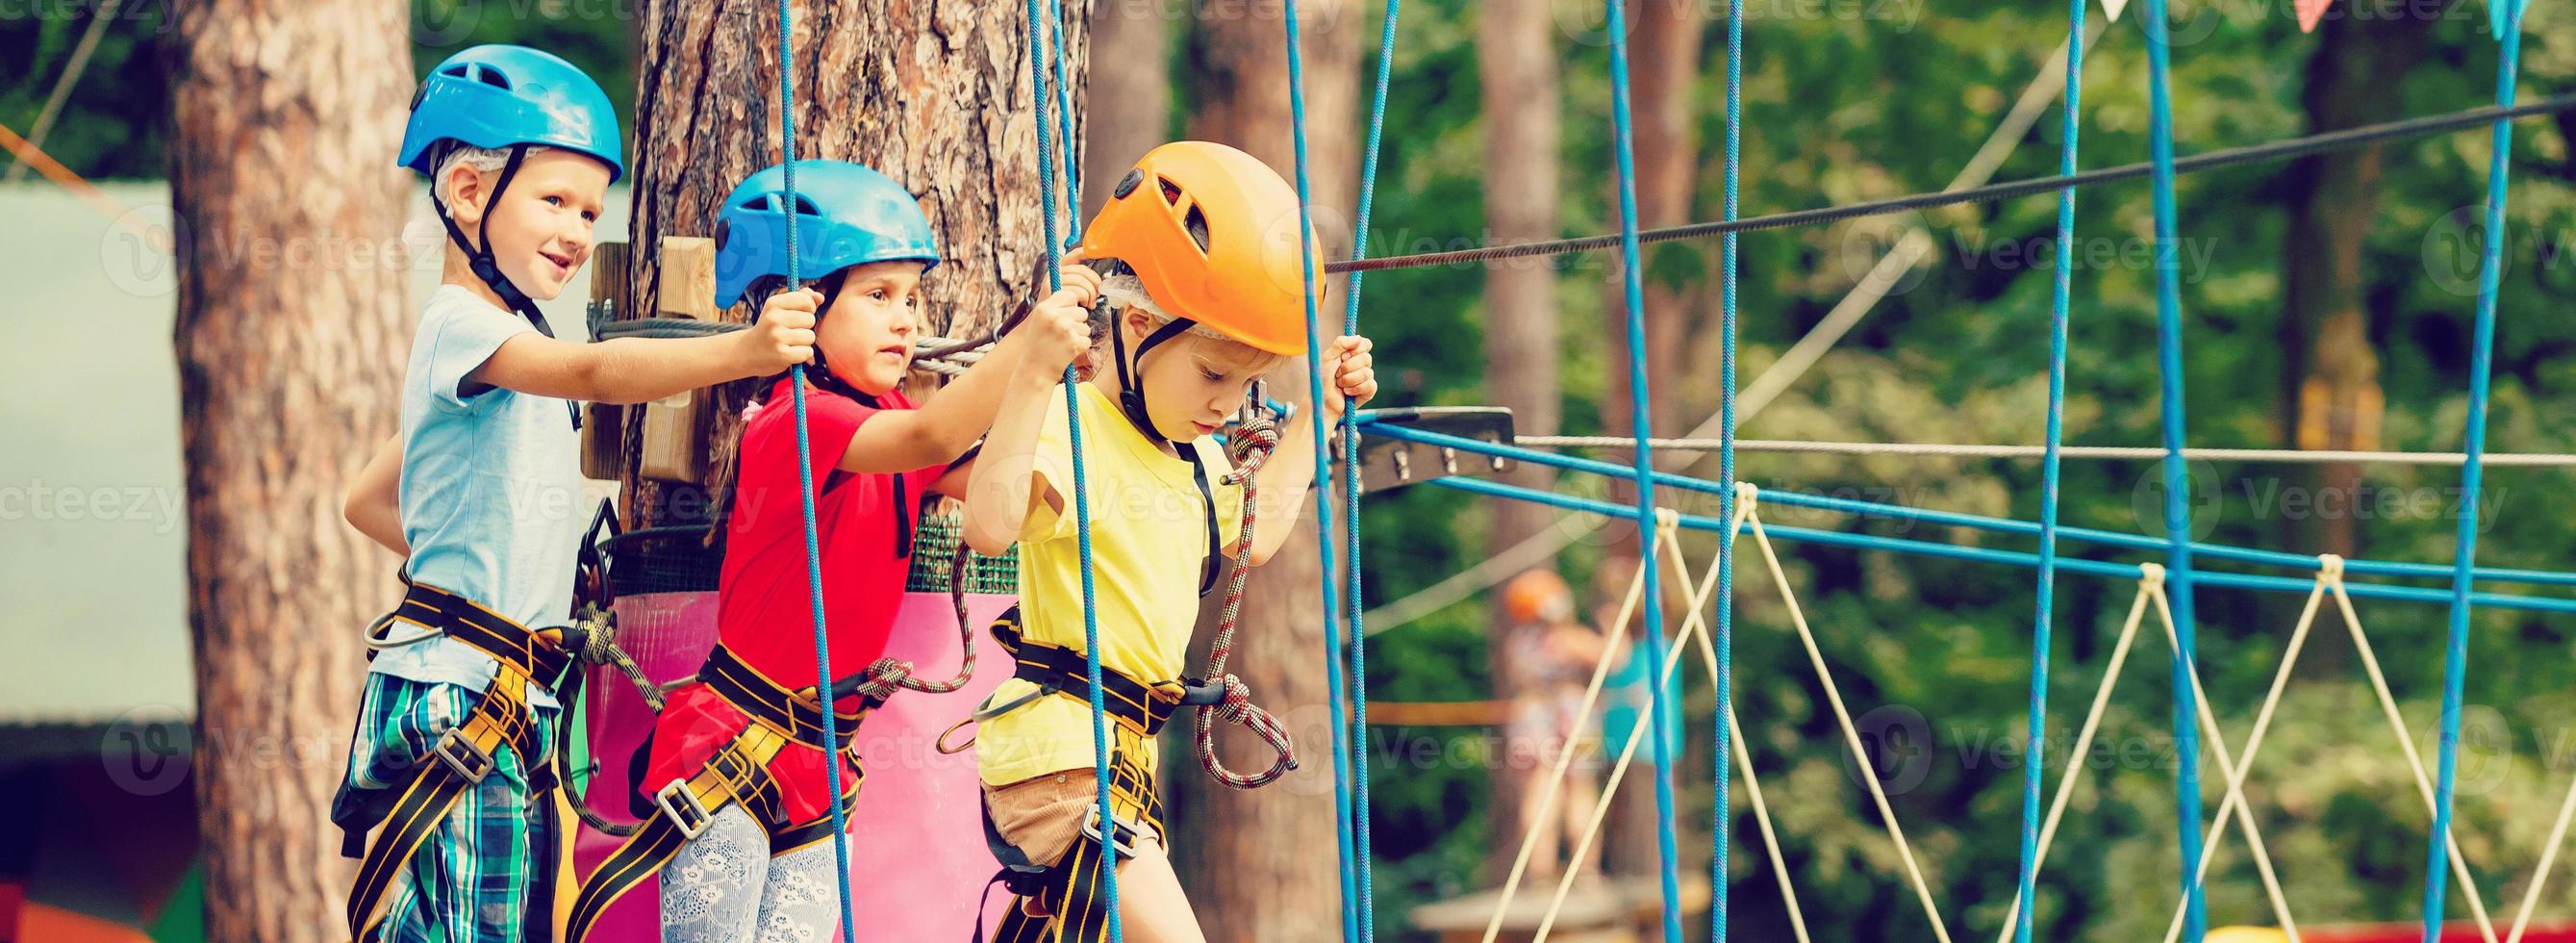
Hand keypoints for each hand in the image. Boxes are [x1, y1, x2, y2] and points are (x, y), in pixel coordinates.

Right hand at [742, 287, 819, 373]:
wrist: (748, 352)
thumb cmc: (770, 328)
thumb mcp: (780, 309)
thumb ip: (801, 299)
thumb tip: (820, 297)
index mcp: (773, 303)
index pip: (806, 301)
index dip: (808, 309)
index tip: (798, 315)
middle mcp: (774, 318)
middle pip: (810, 319)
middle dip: (805, 327)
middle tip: (789, 332)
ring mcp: (777, 337)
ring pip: (810, 336)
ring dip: (804, 342)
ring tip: (789, 342)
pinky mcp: (782, 355)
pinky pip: (807, 352)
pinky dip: (802, 354)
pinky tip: (789, 353)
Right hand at [1017, 258, 1101, 374]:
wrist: (1034, 370)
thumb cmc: (1038, 343)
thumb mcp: (1040, 319)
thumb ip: (1055, 304)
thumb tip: (1075, 291)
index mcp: (1045, 308)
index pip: (1070, 294)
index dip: (1071, 305)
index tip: (1067, 313)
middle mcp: (1055, 316)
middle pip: (1081, 311)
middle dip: (1076, 321)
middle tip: (1062, 333)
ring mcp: (1066, 330)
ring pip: (1086, 325)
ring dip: (1079, 334)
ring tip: (1063, 342)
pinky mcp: (1075, 343)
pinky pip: (1087, 339)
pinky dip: (1080, 346)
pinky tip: (1067, 351)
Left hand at [1319, 335, 1376, 421]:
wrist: (1321, 400)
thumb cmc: (1322, 379)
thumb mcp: (1327, 357)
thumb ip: (1340, 344)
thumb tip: (1358, 338)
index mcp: (1352, 353)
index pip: (1365, 344)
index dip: (1357, 349)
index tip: (1344, 356)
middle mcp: (1361, 364)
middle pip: (1367, 358)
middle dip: (1349, 367)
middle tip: (1337, 373)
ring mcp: (1366, 377)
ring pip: (1367, 373)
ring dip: (1349, 379)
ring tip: (1340, 384)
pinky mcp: (1368, 391)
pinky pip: (1370, 385)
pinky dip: (1355, 389)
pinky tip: (1347, 393)